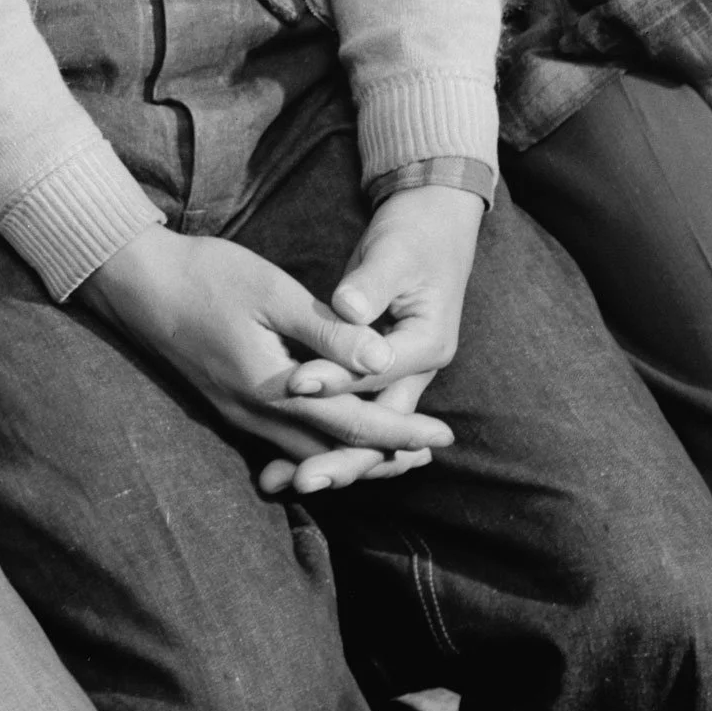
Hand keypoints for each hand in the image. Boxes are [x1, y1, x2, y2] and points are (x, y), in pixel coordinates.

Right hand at [77, 226, 454, 495]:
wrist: (139, 284)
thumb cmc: (208, 277)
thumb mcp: (273, 293)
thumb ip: (329, 331)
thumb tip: (384, 358)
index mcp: (274, 389)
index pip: (354, 424)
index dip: (402, 432)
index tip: (446, 437)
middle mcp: (257, 416)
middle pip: (334, 452)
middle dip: (384, 455)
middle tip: (428, 455)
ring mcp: (239, 416)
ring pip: (307, 453)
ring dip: (353, 454)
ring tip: (394, 451)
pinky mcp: (228, 406)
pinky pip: (282, 442)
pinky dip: (318, 445)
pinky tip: (332, 435)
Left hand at [270, 186, 482, 495]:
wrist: (433, 227)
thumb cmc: (413, 236)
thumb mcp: (394, 255)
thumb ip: (370, 284)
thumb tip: (347, 307)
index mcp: (428, 343)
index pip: (376, 374)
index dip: (335, 381)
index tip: (294, 385)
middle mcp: (418, 371)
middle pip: (378, 427)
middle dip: (337, 456)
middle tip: (294, 480)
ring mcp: (400, 379)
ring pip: (364, 435)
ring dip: (326, 458)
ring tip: (278, 483)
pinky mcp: (378, 377)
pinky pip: (352, 419)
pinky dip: (323, 440)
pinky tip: (284, 460)